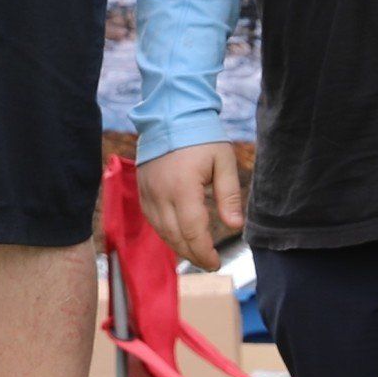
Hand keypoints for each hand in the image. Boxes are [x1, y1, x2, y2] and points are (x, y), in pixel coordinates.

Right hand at [138, 143, 245, 271]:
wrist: (171, 114)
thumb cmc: (201, 136)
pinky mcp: (142, 189)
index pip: (192, 232)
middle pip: (175, 237)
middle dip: (193, 255)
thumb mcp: (223, 161)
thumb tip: (235, 226)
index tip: (216, 263)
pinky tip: (178, 237)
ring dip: (179, 247)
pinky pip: (152, 220)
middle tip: (209, 263)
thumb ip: (229, 196)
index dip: (204, 252)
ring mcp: (148, 192)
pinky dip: (165, 233)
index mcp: (182, 188)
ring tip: (196, 254)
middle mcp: (160, 194)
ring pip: (161, 232)